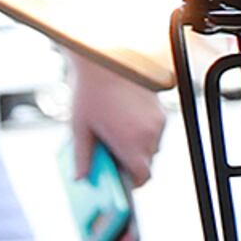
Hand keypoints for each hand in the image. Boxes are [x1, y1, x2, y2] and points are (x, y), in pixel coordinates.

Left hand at [66, 52, 164, 188]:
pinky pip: (154, 131)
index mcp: (130, 143)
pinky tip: (124, 120)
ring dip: (137, 147)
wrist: (108, 58)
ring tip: (116, 134)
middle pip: (146, 162)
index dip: (132, 182)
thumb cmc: (90, 92)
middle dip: (131, 162)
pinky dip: (142, 132)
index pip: (142, 177)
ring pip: (151, 147)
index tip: (121, 181)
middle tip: (112, 155)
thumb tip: (80, 178)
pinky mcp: (160, 111)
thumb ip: (82, 157)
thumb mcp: (80, 128)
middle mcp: (149, 135)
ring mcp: (157, 123)